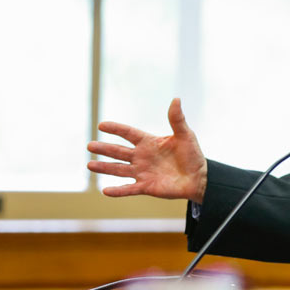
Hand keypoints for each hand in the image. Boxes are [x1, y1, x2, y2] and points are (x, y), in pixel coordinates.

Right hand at [87, 98, 207, 202]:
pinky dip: (118, 191)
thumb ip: (177, 119)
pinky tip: (105, 191)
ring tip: (90, 165)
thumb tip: (176, 99)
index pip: (128, 134)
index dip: (116, 129)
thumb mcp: (185, 135)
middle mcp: (142, 157)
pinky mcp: (147, 187)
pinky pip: (129, 189)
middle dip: (104, 149)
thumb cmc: (192, 155)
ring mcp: (143, 172)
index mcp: (149, 143)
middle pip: (119, 152)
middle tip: (90, 146)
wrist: (200, 178)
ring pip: (119, 169)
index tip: (102, 125)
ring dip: (105, 168)